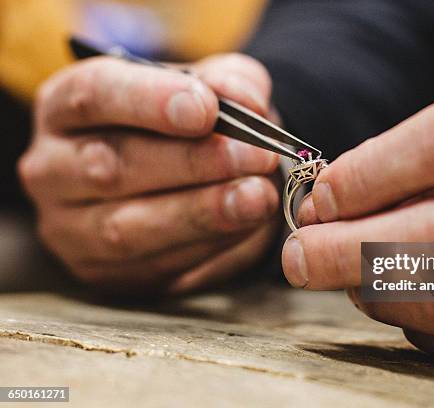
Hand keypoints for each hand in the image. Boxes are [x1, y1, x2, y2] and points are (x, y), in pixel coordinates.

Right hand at [20, 53, 280, 295]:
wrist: (181, 180)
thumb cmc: (187, 125)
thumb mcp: (209, 89)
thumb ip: (230, 84)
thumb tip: (248, 104)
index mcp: (66, 107)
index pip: (93, 95)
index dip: (149, 100)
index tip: (206, 109)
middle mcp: (53, 168)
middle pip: (110, 166)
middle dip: (192, 163)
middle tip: (255, 157)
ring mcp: (69, 228)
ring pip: (126, 228)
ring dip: (201, 214)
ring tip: (258, 198)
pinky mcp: (100, 271)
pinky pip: (152, 266)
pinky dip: (206, 247)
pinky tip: (245, 227)